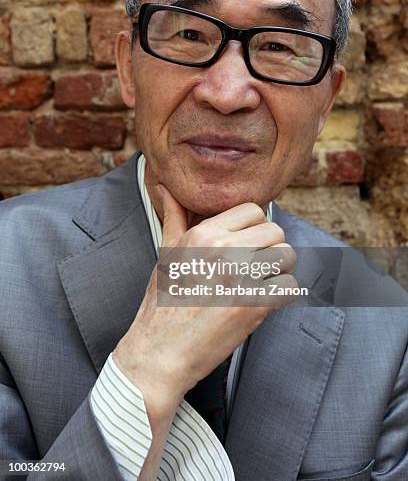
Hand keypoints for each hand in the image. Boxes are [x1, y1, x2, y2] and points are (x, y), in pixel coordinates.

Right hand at [113, 185, 297, 416]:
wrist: (161, 351)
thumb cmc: (163, 302)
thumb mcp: (166, 253)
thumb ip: (174, 217)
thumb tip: (165, 187)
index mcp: (204, 233)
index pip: (253, 210)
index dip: (254, 226)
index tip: (248, 242)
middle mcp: (224, 249)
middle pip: (276, 230)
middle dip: (270, 246)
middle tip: (256, 264)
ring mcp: (242, 277)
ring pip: (287, 256)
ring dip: (280, 268)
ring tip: (261, 280)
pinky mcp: (255, 305)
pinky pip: (289, 286)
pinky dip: (281, 295)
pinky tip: (262, 300)